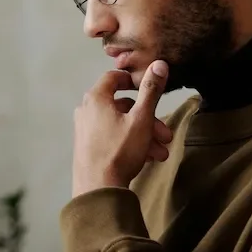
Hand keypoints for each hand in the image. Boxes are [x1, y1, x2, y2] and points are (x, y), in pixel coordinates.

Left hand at [72, 61, 172, 196]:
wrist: (98, 188)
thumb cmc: (120, 150)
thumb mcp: (141, 119)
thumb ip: (151, 91)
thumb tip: (159, 63)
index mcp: (96, 98)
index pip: (114, 77)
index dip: (133, 80)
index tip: (150, 88)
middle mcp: (86, 110)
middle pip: (122, 106)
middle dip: (149, 120)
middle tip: (166, 135)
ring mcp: (85, 129)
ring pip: (120, 124)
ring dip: (144, 135)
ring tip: (161, 153)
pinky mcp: (87, 146)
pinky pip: (112, 137)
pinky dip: (130, 143)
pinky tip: (148, 158)